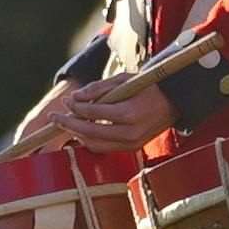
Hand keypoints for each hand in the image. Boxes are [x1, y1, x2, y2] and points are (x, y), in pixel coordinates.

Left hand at [21, 73, 169, 152]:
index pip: (93, 113)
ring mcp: (131, 144)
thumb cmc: (147, 87)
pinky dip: (90, 141)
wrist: (174, 102)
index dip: (76, 107)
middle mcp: (130, 132)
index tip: (66, 99)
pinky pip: (104, 148)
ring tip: (66, 123)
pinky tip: (81, 130)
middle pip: (90, 132)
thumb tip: (75, 97)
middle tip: (54, 116)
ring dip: (77, 135)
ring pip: (95, 145)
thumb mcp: (124, 80)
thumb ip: (99, 88)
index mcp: (129, 113)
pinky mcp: (132, 149)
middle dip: (68, 124)